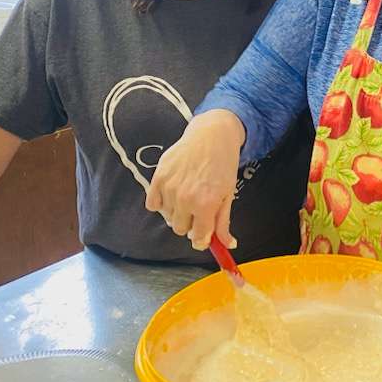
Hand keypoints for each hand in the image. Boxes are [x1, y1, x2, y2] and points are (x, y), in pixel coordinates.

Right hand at [146, 110, 244, 250]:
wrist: (212, 136)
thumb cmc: (223, 164)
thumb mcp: (229, 194)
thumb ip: (224, 222)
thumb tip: (228, 245)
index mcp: (205, 205)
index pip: (197, 238)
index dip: (202, 238)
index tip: (204, 234)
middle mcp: (185, 199)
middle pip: (180, 229)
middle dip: (190, 223)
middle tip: (198, 208)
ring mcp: (169, 188)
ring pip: (167, 217)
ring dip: (177, 212)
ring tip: (188, 195)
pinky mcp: (158, 178)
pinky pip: (153, 204)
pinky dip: (161, 203)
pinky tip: (173, 192)